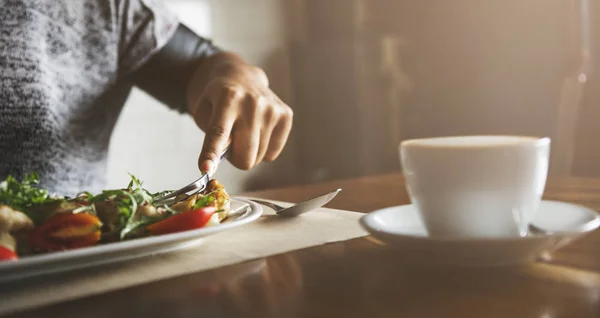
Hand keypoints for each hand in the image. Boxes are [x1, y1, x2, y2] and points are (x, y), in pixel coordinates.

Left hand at [187, 53, 292, 173]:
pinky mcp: (286, 115)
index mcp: (227, 97)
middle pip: (245, 156)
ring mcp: (272, 109)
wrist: (241, 77)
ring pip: (258, 158)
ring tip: (244, 132)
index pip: (219, 132)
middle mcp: (252, 102)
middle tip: (231, 145)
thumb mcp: (204, 112)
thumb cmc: (218, 100)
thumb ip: (210, 136)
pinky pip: (272, 154)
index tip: (206, 168)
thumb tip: (220, 160)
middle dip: (235, 159)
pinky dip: (262, 149)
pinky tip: (258, 131)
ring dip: (248, 152)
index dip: (211, 152)